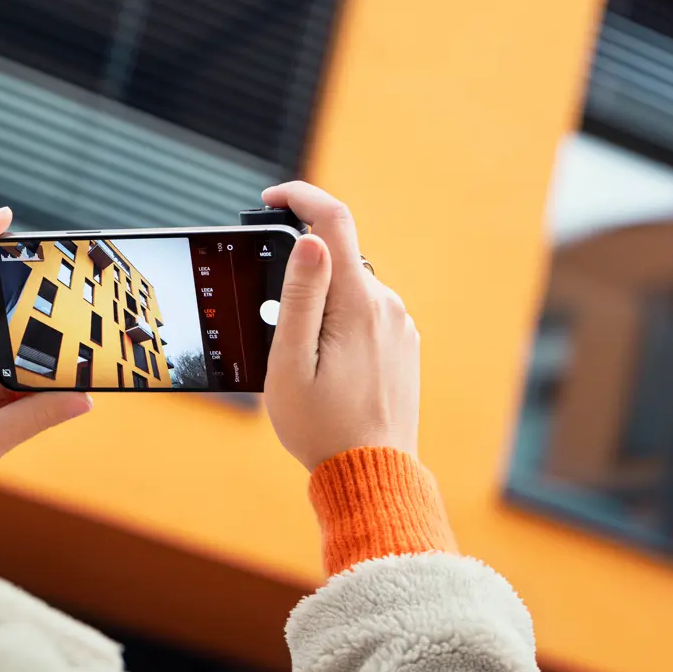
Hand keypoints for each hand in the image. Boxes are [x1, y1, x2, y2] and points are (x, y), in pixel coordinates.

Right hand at [261, 182, 419, 471]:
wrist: (372, 474)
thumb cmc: (322, 427)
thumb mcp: (291, 363)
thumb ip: (300, 298)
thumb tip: (312, 241)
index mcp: (358, 303)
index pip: (334, 221)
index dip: (300, 196)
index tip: (270, 197)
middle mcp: (387, 305)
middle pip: (336, 260)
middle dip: (299, 277)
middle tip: (272, 329)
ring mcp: (399, 326)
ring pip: (348, 291)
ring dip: (319, 308)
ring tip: (302, 364)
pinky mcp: (402, 346)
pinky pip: (363, 316)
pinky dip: (337, 326)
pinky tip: (326, 370)